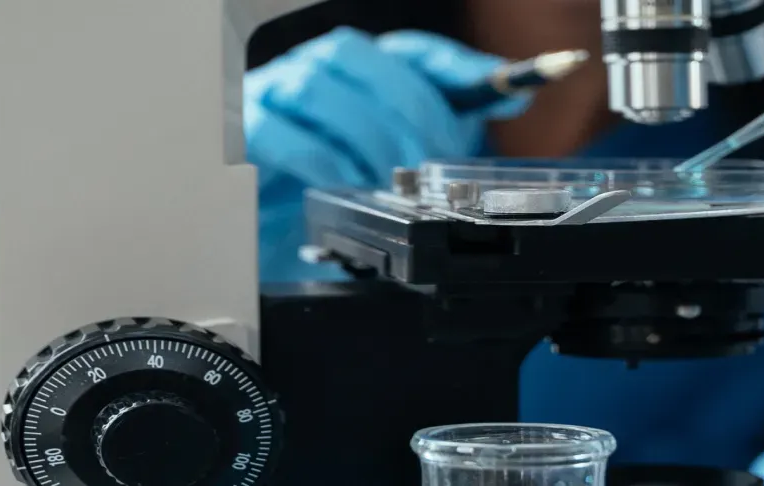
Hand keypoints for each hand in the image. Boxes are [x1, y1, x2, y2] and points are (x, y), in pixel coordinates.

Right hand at [246, 27, 526, 281]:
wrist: (276, 227)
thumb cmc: (341, 183)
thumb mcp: (407, 154)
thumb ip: (454, 120)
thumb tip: (515, 93)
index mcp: (362, 69)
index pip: (411, 49)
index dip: (457, 64)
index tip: (507, 85)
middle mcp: (320, 69)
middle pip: (364, 57)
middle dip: (410, 108)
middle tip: (433, 157)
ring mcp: (278, 92)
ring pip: (319, 87)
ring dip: (364, 134)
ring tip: (386, 176)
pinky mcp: (248, 129)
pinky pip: (282, 130)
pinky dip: (320, 158)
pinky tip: (344, 183)